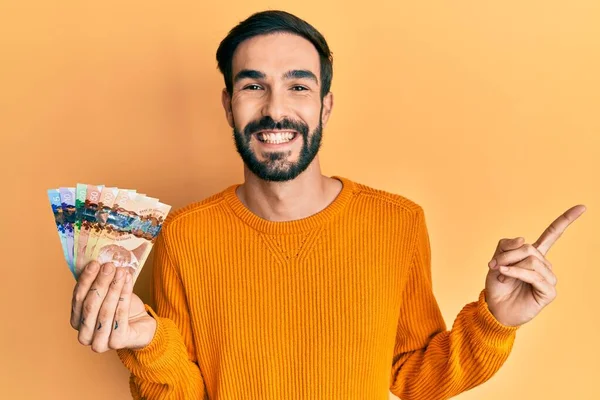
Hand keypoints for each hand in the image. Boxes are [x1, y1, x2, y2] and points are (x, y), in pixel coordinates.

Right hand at [70, 261, 156, 351]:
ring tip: (121, 271)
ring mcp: (99, 342)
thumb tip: (94, 261)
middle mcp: (84, 335)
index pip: (78, 298)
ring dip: (114, 288)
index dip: (86, 280)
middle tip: (110, 266)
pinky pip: (120, 316)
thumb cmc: (120, 308)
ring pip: (105, 311)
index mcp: (77, 321)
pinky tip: (128, 282)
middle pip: (90, 305)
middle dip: (100, 283)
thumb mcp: (106, 293)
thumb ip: (97, 282)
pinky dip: (124, 296)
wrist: (141, 324)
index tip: (94, 263)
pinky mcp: (116, 343)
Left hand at [484, 204, 585, 326]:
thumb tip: (524, 240)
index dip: (566, 220)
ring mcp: (549, 278)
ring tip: (501, 274)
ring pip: (531, 260)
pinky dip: (515, 272)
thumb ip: (507, 246)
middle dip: (508, 254)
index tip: (582, 207)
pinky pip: (532, 275)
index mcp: (534, 254)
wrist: (494, 307)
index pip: (553, 234)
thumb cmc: (498, 284)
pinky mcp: (548, 291)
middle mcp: (545, 265)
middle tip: (494, 264)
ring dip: (510, 265)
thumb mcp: (496, 259)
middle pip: (529, 248)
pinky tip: (505, 275)